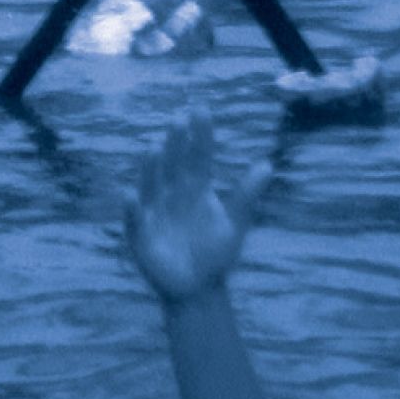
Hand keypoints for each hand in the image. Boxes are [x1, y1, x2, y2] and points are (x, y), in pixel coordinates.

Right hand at [123, 106, 270, 302]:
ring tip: (156, 149)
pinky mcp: (141, 236)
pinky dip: (132, 209)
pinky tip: (131, 195)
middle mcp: (172, 194)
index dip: (199, 135)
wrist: (199, 288)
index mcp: (196, 189)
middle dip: (176, 144)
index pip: (198, 157)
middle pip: (174, 165)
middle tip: (179, 120)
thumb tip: (268, 165)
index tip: (200, 110)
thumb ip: (247, 195)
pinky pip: (135, 220)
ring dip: (152, 169)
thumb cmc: (216, 254)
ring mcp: (154, 213)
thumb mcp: (235, 223)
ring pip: (152, 186)